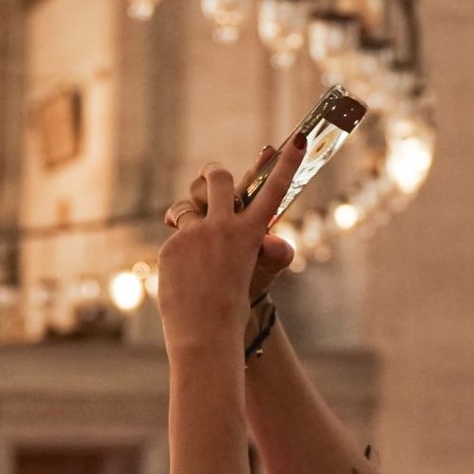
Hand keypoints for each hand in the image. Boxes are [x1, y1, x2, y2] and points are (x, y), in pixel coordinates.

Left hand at [158, 136, 303, 356]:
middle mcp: (225, 227)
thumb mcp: (251, 271)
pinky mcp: (173, 245)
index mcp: (251, 234)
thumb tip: (272, 239)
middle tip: (213, 175)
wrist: (205, 334)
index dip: (288, 164)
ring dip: (187, 211)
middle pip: (219, 178)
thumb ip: (257, 247)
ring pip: (187, 205)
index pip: (274, 191)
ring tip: (191, 235)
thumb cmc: (234, 304)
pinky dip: (178, 251)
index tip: (300, 139)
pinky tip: (182, 275)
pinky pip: (175, 237)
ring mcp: (196, 234)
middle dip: (214, 172)